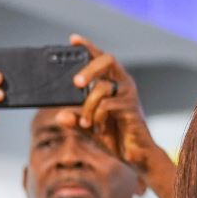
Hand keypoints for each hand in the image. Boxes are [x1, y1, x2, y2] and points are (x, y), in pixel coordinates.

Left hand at [56, 35, 160, 172]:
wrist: (136, 157)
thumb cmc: (115, 138)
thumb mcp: (89, 128)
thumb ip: (76, 120)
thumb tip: (60, 115)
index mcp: (112, 82)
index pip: (99, 58)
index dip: (87, 47)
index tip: (73, 40)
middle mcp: (122, 83)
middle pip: (106, 60)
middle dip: (89, 68)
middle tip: (76, 83)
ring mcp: (128, 93)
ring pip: (102, 87)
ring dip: (88, 106)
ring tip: (85, 123)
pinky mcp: (131, 107)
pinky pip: (107, 105)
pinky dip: (96, 116)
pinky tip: (96, 128)